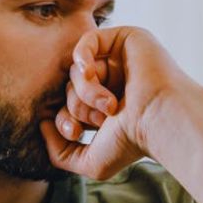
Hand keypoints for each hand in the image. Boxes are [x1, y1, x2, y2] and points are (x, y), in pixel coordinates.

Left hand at [40, 26, 196, 179]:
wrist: (160, 121)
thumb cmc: (133, 143)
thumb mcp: (91, 162)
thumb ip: (60, 154)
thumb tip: (42, 125)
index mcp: (108, 107)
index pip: (70, 106)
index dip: (64, 119)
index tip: (75, 133)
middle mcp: (114, 83)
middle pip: (70, 88)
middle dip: (78, 106)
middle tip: (102, 119)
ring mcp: (121, 61)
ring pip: (77, 69)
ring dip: (86, 91)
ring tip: (110, 106)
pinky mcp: (126, 40)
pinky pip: (88, 40)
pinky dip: (82, 57)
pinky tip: (90, 72)